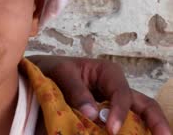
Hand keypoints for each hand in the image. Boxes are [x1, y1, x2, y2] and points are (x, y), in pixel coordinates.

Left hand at [28, 55, 170, 134]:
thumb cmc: (52, 69)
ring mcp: (113, 103)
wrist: (41, 75)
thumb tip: (93, 115)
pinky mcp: (107, 115)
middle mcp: (116, 87)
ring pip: (139, 116)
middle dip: (156, 121)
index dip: (119, 112)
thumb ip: (76, 91)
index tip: (111, 129)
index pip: (121, 93)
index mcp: (108, 72)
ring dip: (148, 129)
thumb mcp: (61, 74)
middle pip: (143, 104)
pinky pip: (124, 124)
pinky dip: (131, 132)